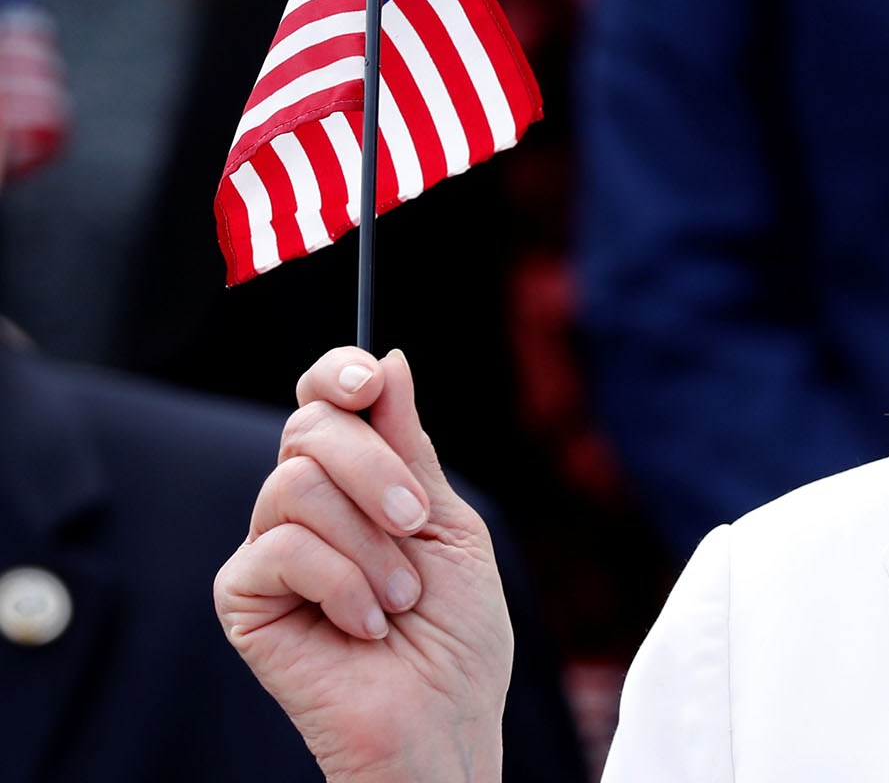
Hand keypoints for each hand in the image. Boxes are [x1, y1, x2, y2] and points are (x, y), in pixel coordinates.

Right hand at [216, 348, 512, 782]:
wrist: (443, 717)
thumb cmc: (456, 634)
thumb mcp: (448, 522)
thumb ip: (411, 446)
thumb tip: (386, 361)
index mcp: (356, 482)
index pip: (322, 401)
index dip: (337, 375)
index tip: (368, 381)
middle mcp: (304, 507)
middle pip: (309, 428)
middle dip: (378, 470)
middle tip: (416, 524)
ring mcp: (268, 551)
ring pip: (296, 485)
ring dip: (371, 544)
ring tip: (399, 598)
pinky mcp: (242, 598)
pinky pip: (280, 547)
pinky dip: (342, 584)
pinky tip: (365, 626)